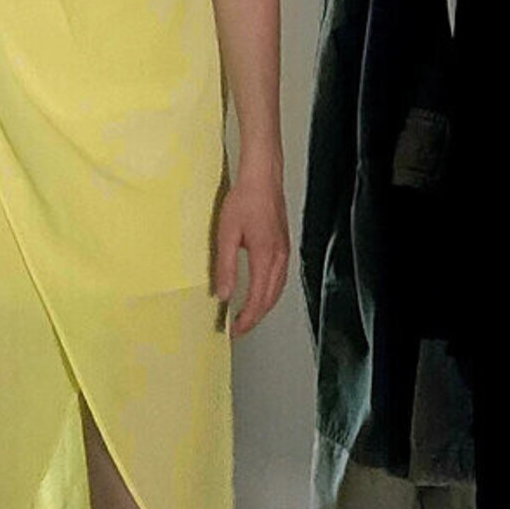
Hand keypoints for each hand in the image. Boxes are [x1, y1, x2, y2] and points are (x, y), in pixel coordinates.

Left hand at [214, 158, 290, 337]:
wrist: (263, 178)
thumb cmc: (244, 200)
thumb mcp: (227, 233)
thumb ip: (226, 266)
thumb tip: (224, 295)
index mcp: (266, 257)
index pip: (258, 299)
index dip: (247, 318)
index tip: (234, 330)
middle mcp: (280, 258)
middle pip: (270, 299)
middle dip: (256, 318)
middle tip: (240, 329)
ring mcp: (285, 252)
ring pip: (278, 290)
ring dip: (264, 307)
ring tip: (249, 316)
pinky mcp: (285, 246)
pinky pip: (280, 279)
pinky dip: (271, 293)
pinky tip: (262, 293)